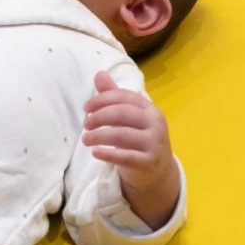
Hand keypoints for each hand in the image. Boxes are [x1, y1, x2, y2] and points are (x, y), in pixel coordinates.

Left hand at [82, 70, 179, 227]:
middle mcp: (155, 124)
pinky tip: (95, 152)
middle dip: (99, 116)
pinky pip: (126, 157)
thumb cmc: (139, 139)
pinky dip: (108, 154)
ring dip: (99, 136)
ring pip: (122, 135)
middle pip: (122, 113)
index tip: (86, 107)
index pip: (124, 97)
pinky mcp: (149, 163)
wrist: (158, 171)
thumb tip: (99, 73)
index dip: (102, 99)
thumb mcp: (129, 117)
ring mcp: (153, 143)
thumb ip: (114, 97)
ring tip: (85, 139)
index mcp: (150, 109)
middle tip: (85, 124)